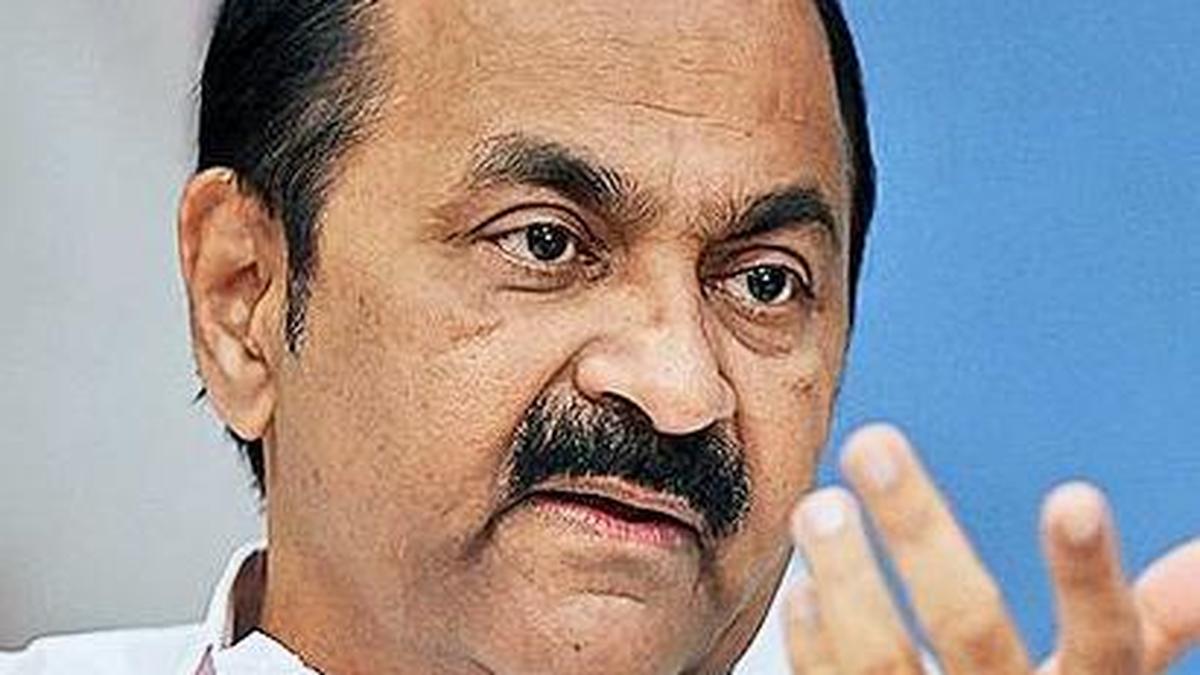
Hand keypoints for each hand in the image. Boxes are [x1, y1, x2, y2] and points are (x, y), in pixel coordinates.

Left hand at [783, 424, 1199, 673]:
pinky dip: (812, 645)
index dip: (1089, 576)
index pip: (1105, 641)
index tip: (1074, 496)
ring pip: (880, 660)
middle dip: (921, 531)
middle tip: (871, 442)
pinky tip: (801, 593)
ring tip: (818, 507)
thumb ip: (1141, 626)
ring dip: (844, 576)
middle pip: (969, 626)